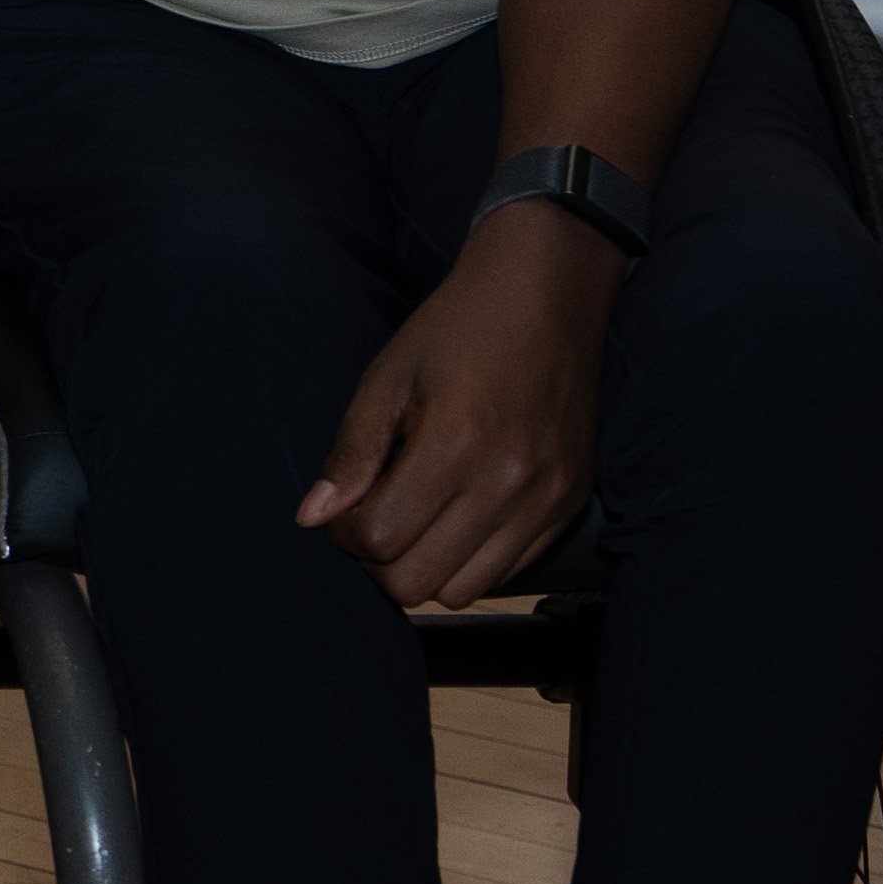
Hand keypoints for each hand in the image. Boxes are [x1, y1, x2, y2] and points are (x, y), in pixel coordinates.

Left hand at [296, 216, 614, 604]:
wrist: (549, 292)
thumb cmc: (457, 328)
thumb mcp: (387, 376)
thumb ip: (351, 453)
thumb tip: (311, 518)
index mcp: (456, 446)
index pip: (380, 540)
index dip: (345, 533)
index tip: (342, 506)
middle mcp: (509, 484)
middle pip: (419, 583)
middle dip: (378, 559)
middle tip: (371, 516)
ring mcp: (547, 500)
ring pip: (465, 591)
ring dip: (426, 567)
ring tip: (414, 518)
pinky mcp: (571, 503)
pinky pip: (509, 571)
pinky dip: (472, 559)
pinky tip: (456, 513)